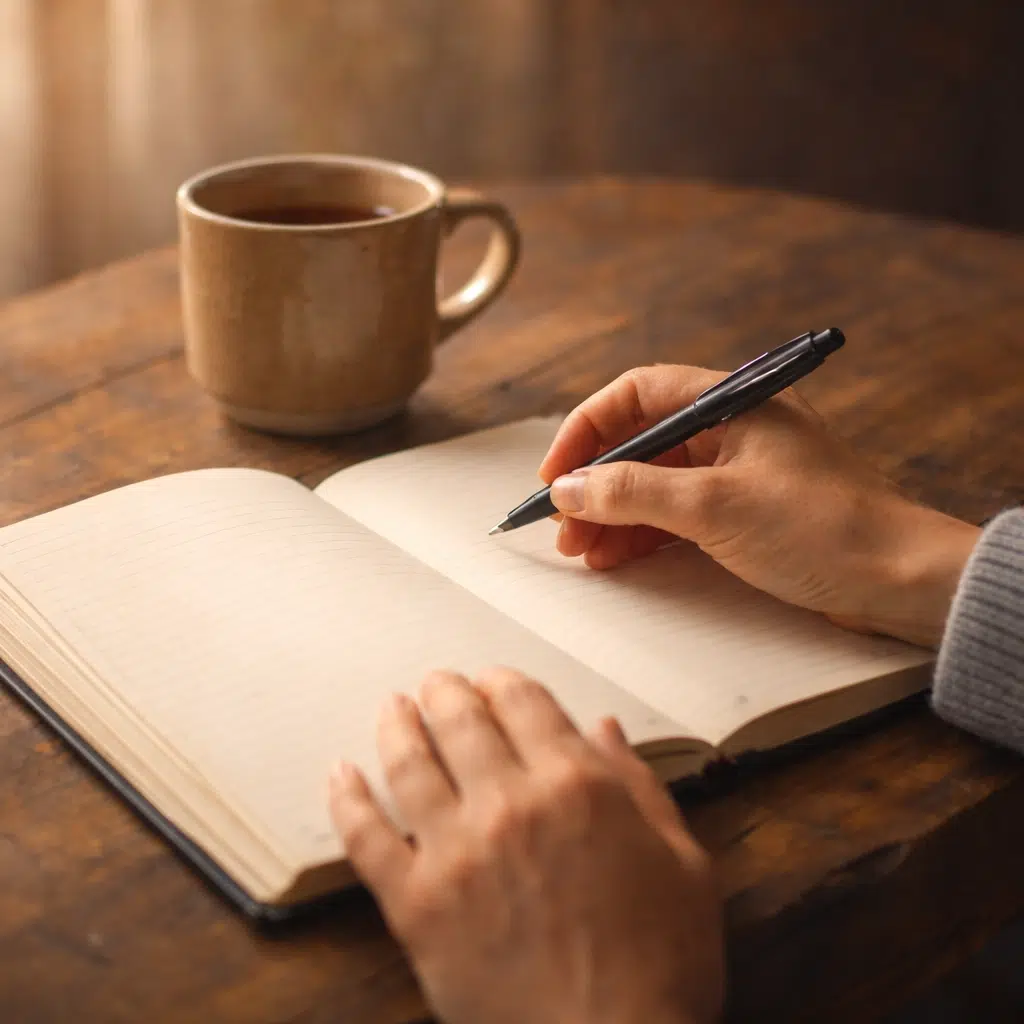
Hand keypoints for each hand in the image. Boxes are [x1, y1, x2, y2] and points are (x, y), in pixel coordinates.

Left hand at [329, 668, 723, 1023]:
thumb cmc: (661, 965)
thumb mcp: (683, 864)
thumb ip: (641, 785)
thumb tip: (606, 729)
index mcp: (576, 785)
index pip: (523, 701)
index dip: (503, 681)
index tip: (494, 681)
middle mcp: (510, 804)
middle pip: (461, 719)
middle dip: (447, 692)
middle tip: (438, 685)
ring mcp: (455, 852)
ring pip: (409, 763)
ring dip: (397, 725)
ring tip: (394, 707)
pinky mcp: (416, 905)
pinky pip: (365, 838)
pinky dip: (348, 799)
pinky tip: (341, 773)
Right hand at [539, 365, 980, 648]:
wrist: (900, 579)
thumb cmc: (823, 529)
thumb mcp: (714, 508)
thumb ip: (633, 493)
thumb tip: (569, 488)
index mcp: (732, 402)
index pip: (638, 394)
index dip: (587, 429)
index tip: (557, 473)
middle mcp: (733, 428)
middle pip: (642, 441)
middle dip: (596, 482)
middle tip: (563, 524)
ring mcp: (739, 470)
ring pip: (656, 481)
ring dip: (614, 512)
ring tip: (582, 550)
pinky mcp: (746, 510)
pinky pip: (679, 512)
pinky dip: (645, 532)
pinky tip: (616, 557)